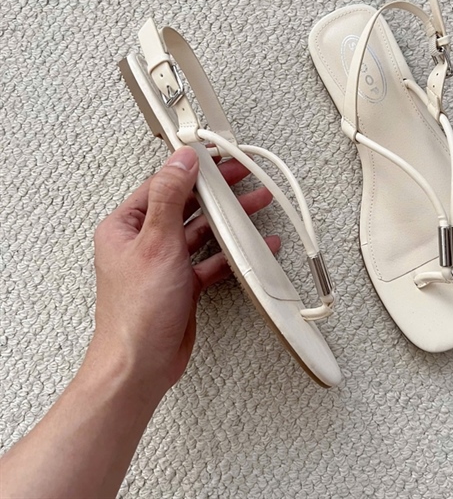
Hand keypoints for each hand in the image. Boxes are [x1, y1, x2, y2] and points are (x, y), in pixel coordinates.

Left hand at [88, 147, 278, 398]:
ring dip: (229, 221)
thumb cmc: (137, 311)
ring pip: (202, 232)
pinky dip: (232, 253)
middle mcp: (144, 241)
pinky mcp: (183, 283)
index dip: (191, 169)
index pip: (162, 185)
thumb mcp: (156, 243)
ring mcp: (165, 263)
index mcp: (126, 226)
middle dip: (217, 193)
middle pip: (186, 206)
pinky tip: (255, 247)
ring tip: (256, 205)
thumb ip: (169, 198)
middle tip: (243, 177)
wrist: (142, 364)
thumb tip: (180, 161)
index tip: (216, 158)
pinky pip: (210, 259)